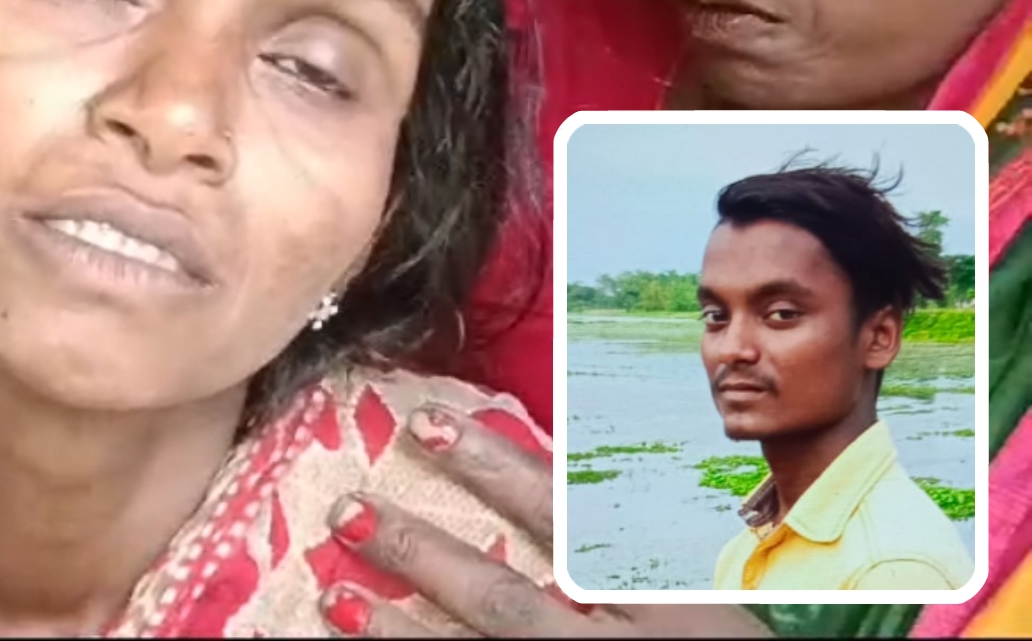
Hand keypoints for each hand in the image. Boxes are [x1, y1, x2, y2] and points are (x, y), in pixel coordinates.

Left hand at [316, 405, 771, 637]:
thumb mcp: (709, 598)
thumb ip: (635, 550)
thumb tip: (556, 494)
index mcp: (668, 604)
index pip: (570, 519)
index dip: (496, 467)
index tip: (429, 424)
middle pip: (504, 600)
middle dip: (422, 554)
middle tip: (348, 510)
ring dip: (400, 632)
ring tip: (337, 596)